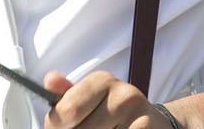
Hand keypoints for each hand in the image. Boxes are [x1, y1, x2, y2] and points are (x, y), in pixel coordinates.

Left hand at [42, 71, 170, 127]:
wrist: (154, 124)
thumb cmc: (114, 114)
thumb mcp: (89, 100)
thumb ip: (67, 96)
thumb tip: (49, 80)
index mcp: (102, 80)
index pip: (66, 112)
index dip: (56, 127)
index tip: (57, 128)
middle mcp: (123, 94)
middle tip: (87, 128)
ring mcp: (139, 115)